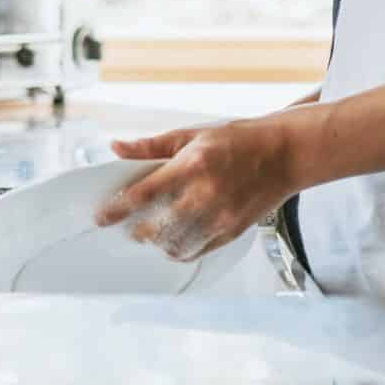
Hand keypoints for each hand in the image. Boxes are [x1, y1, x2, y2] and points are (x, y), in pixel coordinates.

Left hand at [94, 118, 295, 260]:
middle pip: (157, 226)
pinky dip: (180, 250)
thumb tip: (117, 148)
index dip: (117, 209)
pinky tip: (174, 241)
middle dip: (136, 230)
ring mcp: (221, 217)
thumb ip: (151, 146)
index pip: (144, 193)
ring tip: (149, 234)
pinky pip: (198, 251)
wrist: (283, 154)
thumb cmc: (237, 140)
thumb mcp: (191, 134)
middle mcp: (206, 194)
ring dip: (157, 243)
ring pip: (176, 244)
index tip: (101, 217)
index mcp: (192, 165)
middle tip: (126, 227)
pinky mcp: (232, 232)